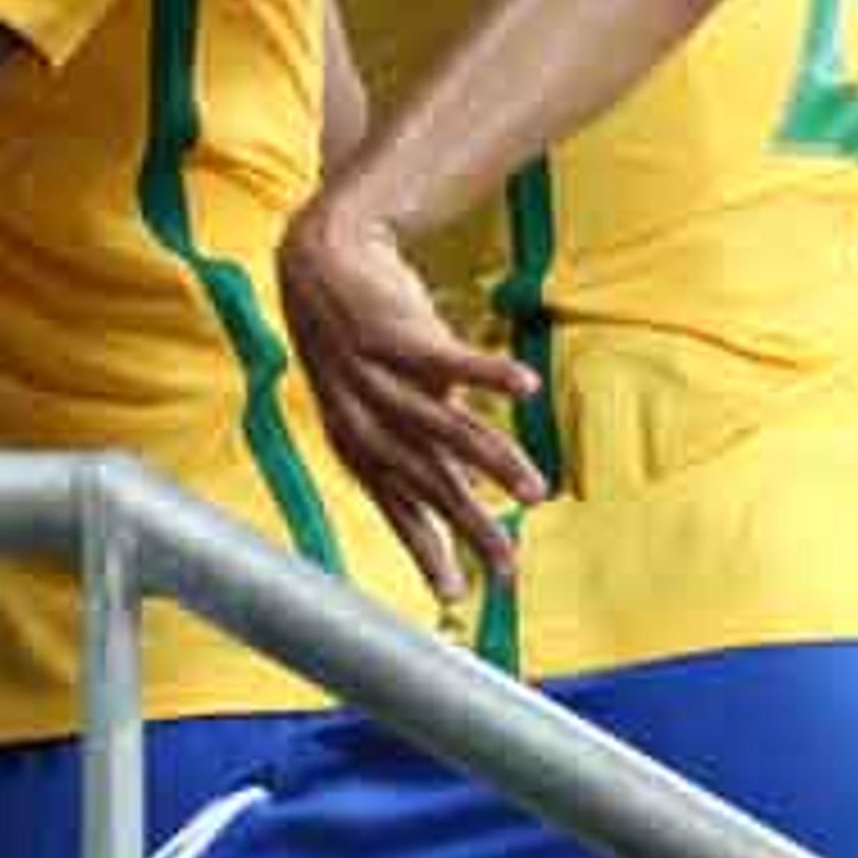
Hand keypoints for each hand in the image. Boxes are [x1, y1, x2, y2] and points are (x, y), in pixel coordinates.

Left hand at [275, 193, 543, 604]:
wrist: (321, 259)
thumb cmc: (358, 342)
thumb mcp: (380, 404)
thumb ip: (417, 451)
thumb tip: (464, 497)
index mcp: (356, 442)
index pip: (396, 507)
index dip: (425, 551)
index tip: (456, 597)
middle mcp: (360, 417)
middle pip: (423, 480)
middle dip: (467, 526)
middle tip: (507, 566)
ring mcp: (374, 376)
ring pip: (440, 427)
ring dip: (491, 460)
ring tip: (536, 492)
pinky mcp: (393, 332)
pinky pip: (447, 359)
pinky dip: (487, 375)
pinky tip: (528, 388)